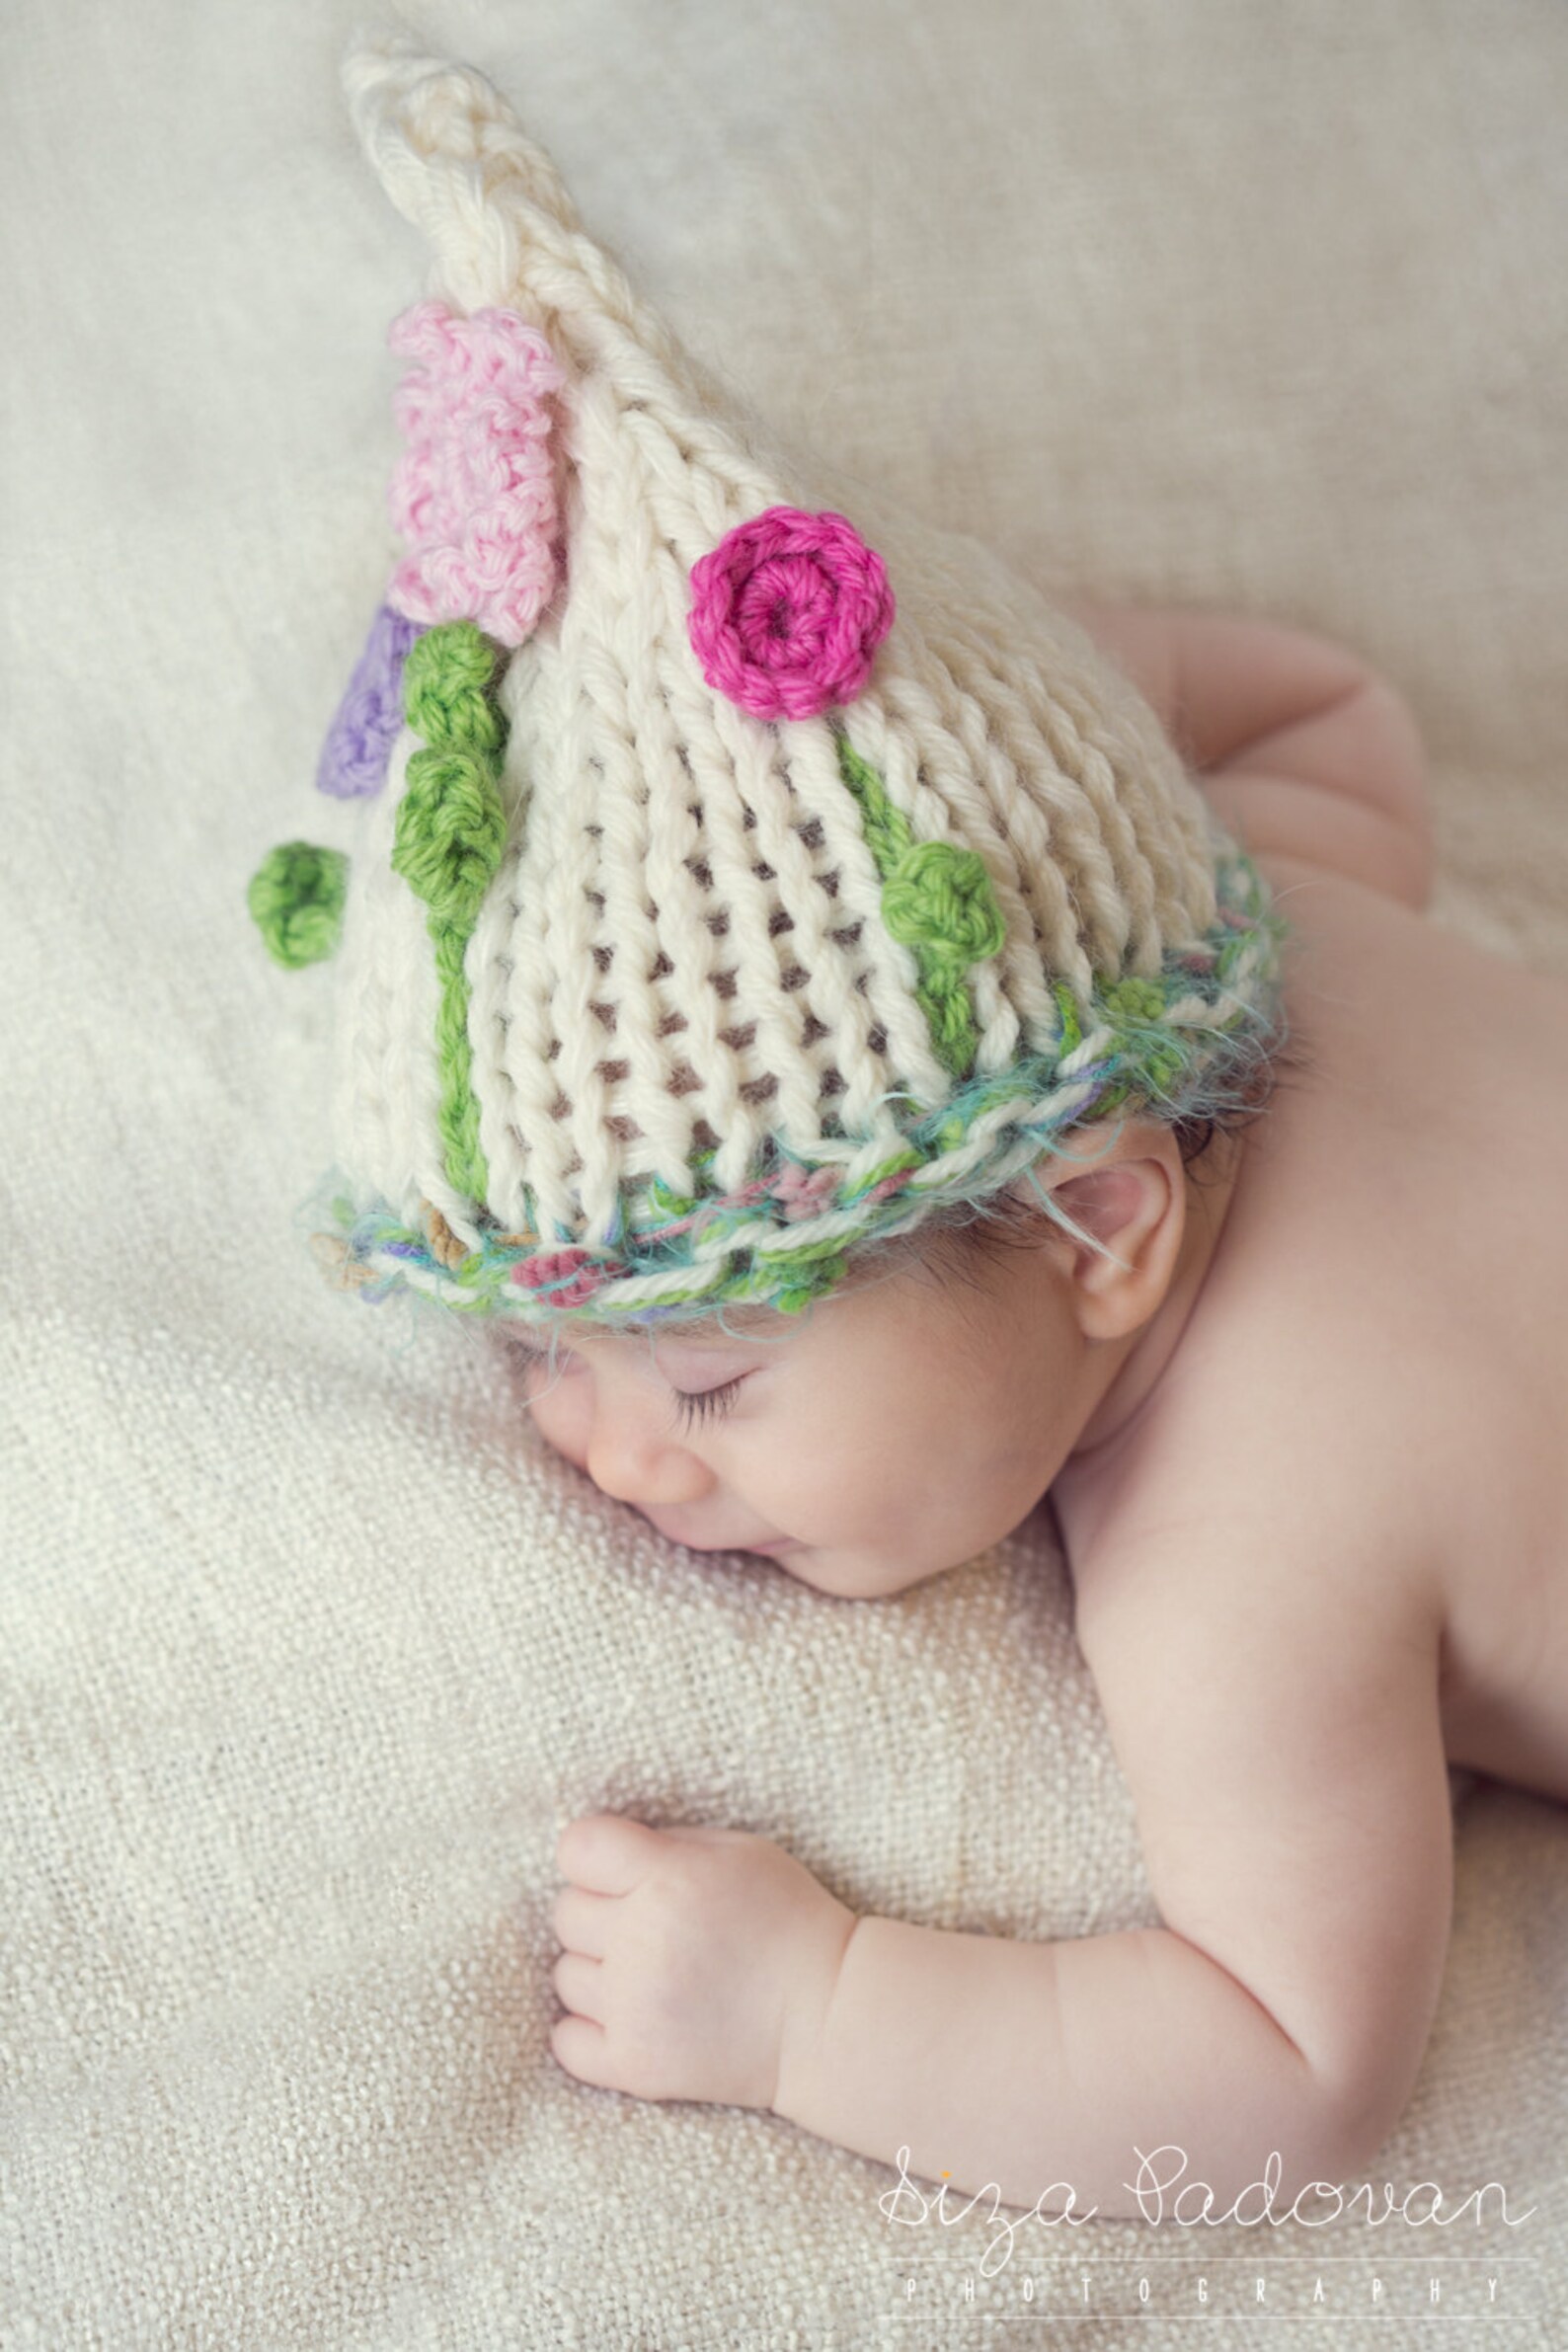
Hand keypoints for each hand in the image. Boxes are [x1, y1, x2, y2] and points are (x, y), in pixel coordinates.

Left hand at [549, 1812, 856, 2111]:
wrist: (825, 2018)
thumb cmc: (785, 1921)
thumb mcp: (739, 1852)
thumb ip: (666, 1844)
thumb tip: (604, 1855)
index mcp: (670, 1877)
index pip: (578, 1847)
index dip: (592, 1857)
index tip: (617, 1871)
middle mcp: (643, 1939)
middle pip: (566, 1912)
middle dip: (601, 1912)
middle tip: (650, 1925)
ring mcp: (634, 2007)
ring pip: (565, 1974)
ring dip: (598, 1970)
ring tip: (650, 1973)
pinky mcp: (634, 2063)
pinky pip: (565, 2040)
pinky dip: (587, 2028)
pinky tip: (629, 2015)